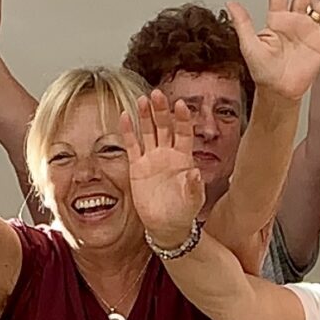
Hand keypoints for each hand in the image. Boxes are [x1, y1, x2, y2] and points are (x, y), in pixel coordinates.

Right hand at [126, 90, 206, 248]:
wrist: (166, 225)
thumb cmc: (184, 211)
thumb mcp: (192, 200)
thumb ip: (194, 186)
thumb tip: (195, 173)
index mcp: (184, 158)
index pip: (184, 132)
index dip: (182, 118)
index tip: (180, 104)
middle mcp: (168, 154)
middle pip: (165, 126)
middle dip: (161, 110)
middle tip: (157, 94)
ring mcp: (152, 158)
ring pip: (148, 132)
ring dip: (145, 116)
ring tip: (142, 99)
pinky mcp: (137, 167)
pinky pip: (132, 146)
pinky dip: (128, 131)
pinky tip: (124, 116)